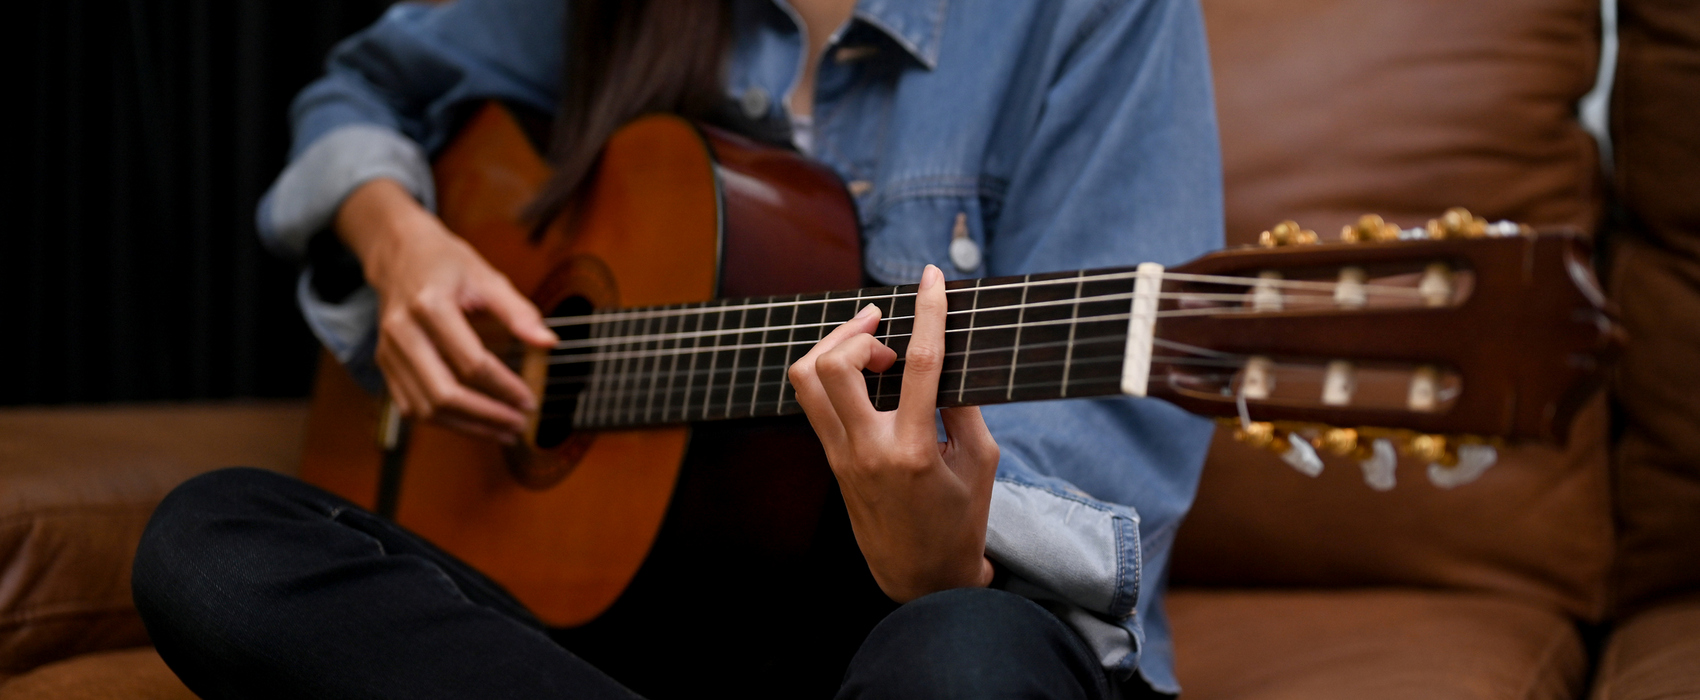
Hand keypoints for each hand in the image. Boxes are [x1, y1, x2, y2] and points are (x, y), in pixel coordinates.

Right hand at [335, 178, 557, 442]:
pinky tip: (474, 425)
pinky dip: (444, 422)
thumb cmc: (446, 263)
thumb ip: (518, 312)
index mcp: (430, 305)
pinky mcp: (385, 364)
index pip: (471, 362)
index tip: (529, 400)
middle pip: (443, 393)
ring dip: (467, 427)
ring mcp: (388, 351)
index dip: (504, 387)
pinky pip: (411, 407)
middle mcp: (403, 331)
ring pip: (424, 409)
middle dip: (486, 416)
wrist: (398, 252)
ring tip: (503, 432)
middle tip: (518, 425)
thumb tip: (550, 344)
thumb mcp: (487, 277)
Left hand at [788, 264, 998, 601]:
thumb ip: (963, 403)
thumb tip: (946, 349)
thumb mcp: (980, 461)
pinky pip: (814, 401)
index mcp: (913, 450)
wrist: (920, 577)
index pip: (918, 364)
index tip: (931, 277)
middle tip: (885, 329)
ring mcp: (842, 457)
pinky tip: (862, 373)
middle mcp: (868, 450)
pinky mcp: (831, 461)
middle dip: (856, 331)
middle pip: (834, 366)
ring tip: (871, 348)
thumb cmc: (960, 521)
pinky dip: (832, 372)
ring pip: (807, 380)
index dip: (927, 311)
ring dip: (833, 347)